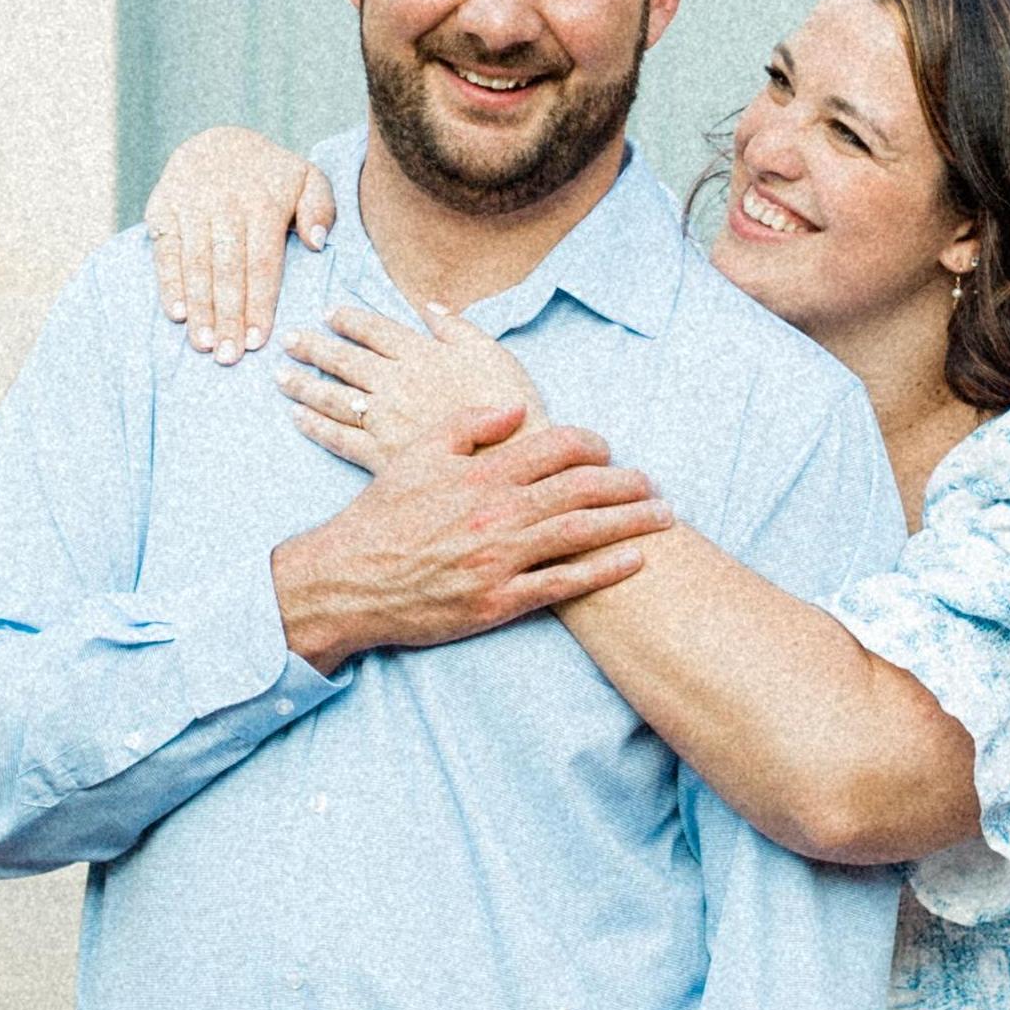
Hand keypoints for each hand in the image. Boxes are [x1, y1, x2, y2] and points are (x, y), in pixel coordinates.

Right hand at [151, 127, 336, 355]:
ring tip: (204, 345)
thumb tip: (317, 242)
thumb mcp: (307, 179)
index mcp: (263, 202)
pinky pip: (166, 251)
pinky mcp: (163, 207)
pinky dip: (169, 284)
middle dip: (228, 317)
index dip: (259, 304)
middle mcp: (226, 203)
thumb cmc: (270, 176)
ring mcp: (191, 205)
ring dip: (199, 308)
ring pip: (196, 264)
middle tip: (229, 357)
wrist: (219, 141)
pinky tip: (176, 315)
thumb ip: (321, 207)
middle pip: (228, 270)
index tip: (258, 341)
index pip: (262, 263)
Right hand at [270, 418, 671, 666]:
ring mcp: (499, 559)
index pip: (554, 446)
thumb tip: (516, 409)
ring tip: (662, 516)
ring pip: (580, 533)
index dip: (591, 443)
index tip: (608, 448)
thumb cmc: (380, 518)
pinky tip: (634, 559)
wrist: (347, 581)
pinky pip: (562, 584)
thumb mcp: (415, 456)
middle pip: (580, 488)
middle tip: (654, 483)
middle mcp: (496, 513)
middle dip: (626, 483)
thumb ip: (467, 426)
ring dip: (629, 522)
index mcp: (480, 473)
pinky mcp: (498, 601)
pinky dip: (603, 570)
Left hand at [277, 289, 542, 470]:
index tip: (328, 313)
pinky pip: (338, 436)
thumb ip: (457, 326)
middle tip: (288, 339)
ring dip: (303, 384)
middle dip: (312, 347)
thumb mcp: (492, 351)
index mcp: (419, 352)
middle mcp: (394, 381)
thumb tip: (428, 305)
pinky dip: (314, 425)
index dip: (347, 319)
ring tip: (281, 375)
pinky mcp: (381, 455)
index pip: (373, 329)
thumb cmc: (509, 405)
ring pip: (331, 396)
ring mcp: (384, 419)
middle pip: (342, 359)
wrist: (513, 459)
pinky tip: (297, 416)